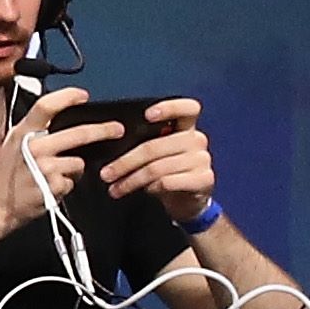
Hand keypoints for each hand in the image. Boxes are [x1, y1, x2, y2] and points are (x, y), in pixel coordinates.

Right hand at [0, 87, 112, 229]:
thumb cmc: (6, 173)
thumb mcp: (14, 143)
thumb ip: (35, 130)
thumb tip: (65, 121)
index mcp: (23, 132)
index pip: (46, 106)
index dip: (67, 97)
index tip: (84, 96)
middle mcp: (34, 146)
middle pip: (78, 133)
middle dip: (103, 130)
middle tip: (117, 129)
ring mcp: (45, 167)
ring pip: (78, 162)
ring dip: (74, 169)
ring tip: (55, 175)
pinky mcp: (54, 186)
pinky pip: (72, 181)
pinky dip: (66, 184)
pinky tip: (51, 187)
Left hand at [102, 99, 216, 223]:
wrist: (188, 201)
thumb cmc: (167, 171)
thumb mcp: (158, 153)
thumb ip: (146, 141)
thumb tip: (113, 139)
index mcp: (186, 127)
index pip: (186, 108)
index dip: (168, 108)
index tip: (146, 115)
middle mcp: (197, 140)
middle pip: (155, 146)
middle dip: (125, 162)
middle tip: (106, 174)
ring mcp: (202, 160)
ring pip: (158, 167)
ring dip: (131, 180)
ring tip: (115, 188)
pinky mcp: (204, 180)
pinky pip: (168, 182)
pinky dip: (151, 187)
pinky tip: (145, 191)